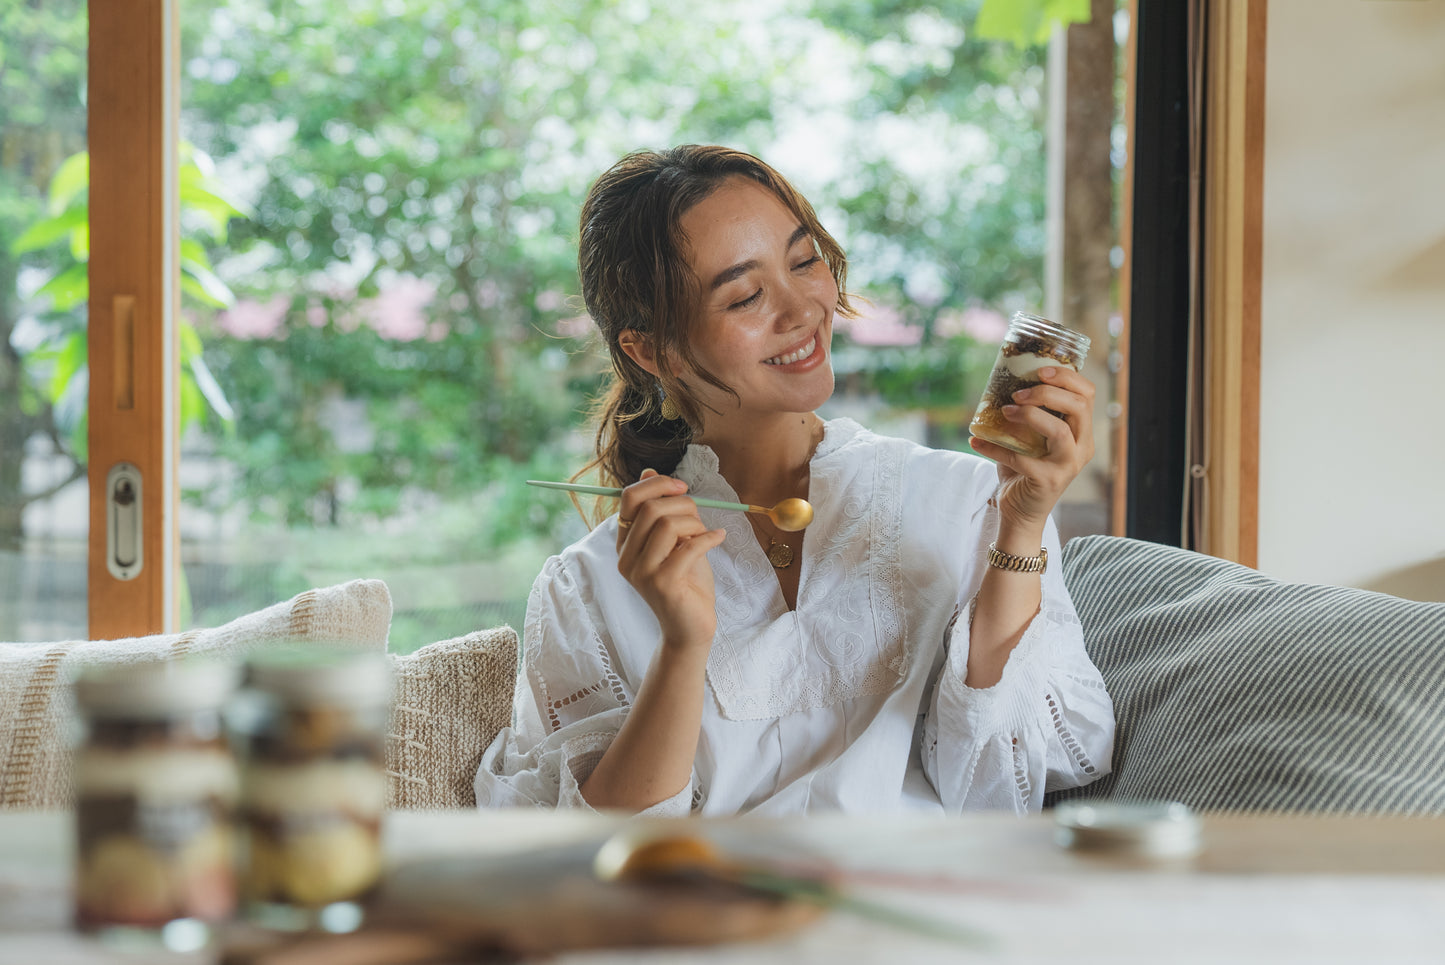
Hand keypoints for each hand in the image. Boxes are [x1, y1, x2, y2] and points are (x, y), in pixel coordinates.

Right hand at [615, 469, 727, 652]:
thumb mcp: (675, 540)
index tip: (682, 488)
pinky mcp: (661, 585)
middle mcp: (626, 557)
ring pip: (666, 525)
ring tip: (706, 534)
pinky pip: (687, 547)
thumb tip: (648, 472)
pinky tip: (719, 538)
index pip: (629, 498)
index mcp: (626, 543)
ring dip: (695, 524)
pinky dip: (709, 537)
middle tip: (699, 517)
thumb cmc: (686, 582)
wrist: (691, 627)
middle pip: (649, 509)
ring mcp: (641, 573)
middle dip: (682, 504)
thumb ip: (662, 511)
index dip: (657, 485)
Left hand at [968, 366, 1095, 532]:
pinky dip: (995, 448)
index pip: (1087, 395)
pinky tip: (975, 441)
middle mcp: (1082, 448)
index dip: (1067, 377)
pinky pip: (1022, 459)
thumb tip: (999, 380)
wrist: (1020, 512)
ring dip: (1030, 415)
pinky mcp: (1049, 482)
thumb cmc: (1024, 469)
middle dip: (1047, 393)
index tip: (1040, 370)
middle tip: (1018, 393)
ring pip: (1061, 431)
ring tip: (1005, 411)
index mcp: (1081, 432)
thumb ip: (1025, 412)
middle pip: (1079, 407)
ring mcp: (1068, 466)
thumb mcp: (1029, 437)